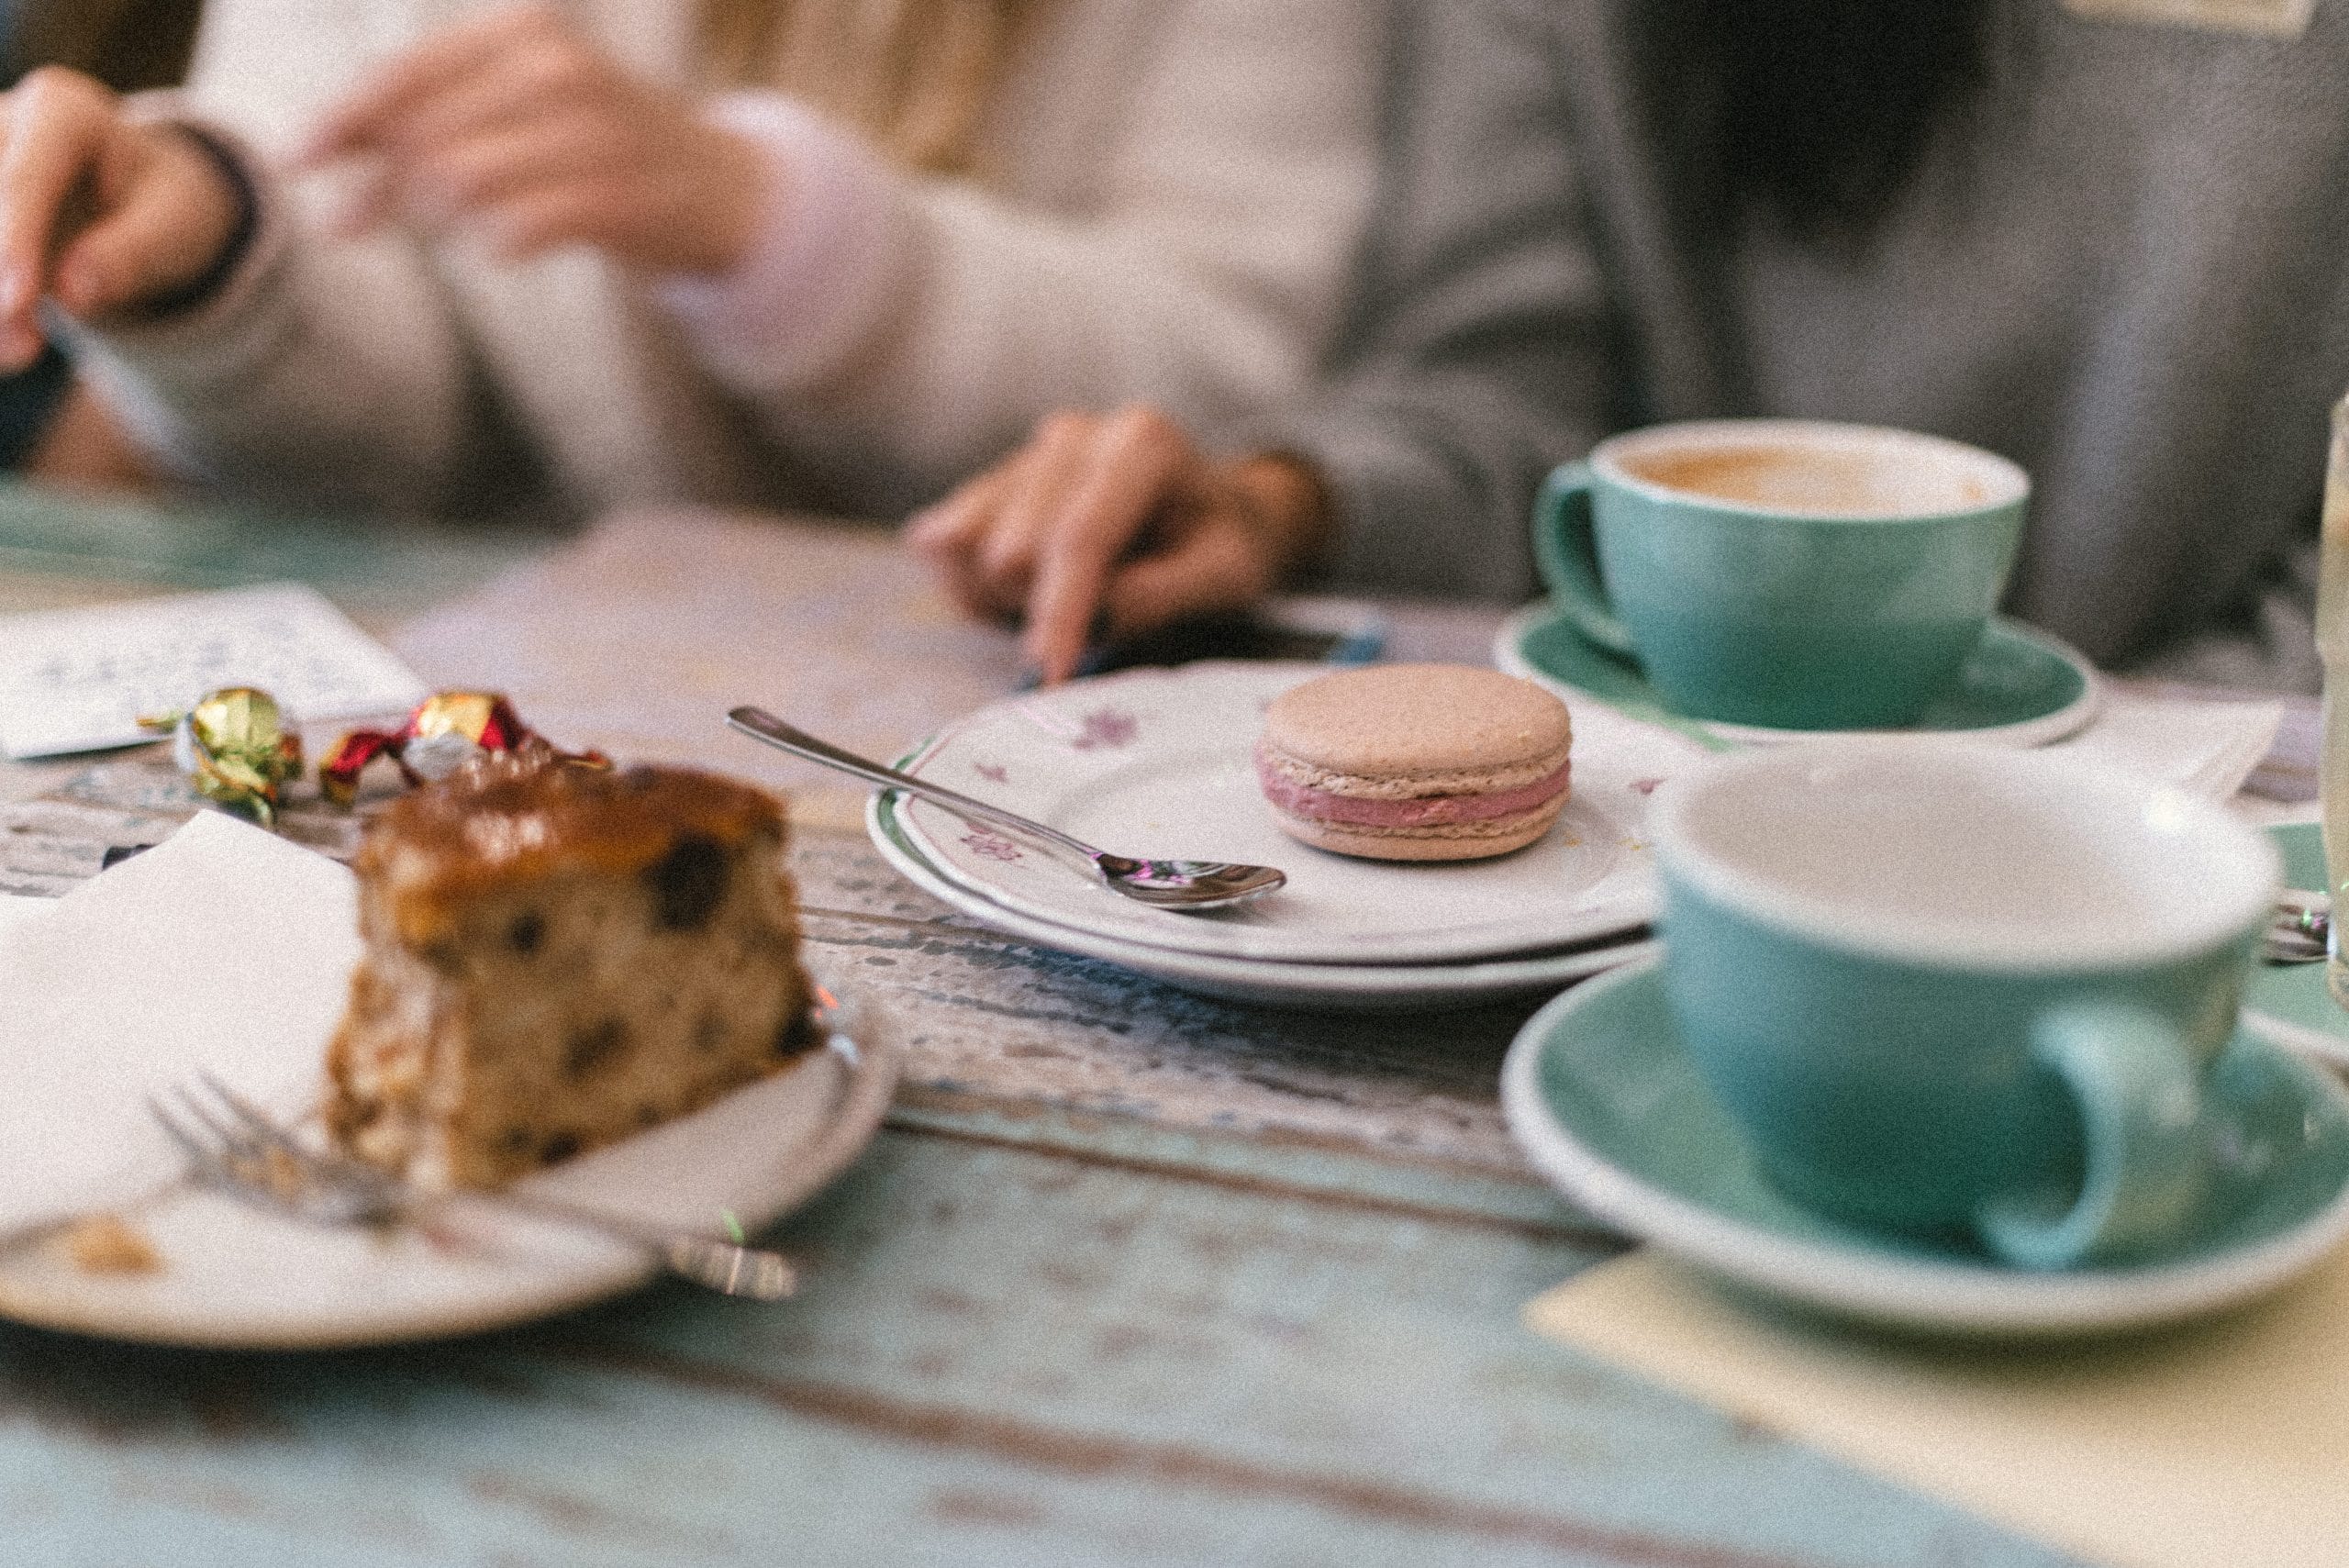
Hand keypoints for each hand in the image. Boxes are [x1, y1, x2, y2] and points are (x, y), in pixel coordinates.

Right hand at [0, 68, 243, 368]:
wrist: (146, 202)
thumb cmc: (165, 207)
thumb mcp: (172, 227)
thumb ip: (128, 255)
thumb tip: (73, 293)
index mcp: (62, 111)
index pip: (26, 177)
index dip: (13, 241)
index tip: (14, 303)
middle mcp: (3, 123)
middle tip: (20, 350)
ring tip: (14, 354)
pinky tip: (3, 350)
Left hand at [301, 3, 766, 273]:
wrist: (723, 183)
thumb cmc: (605, 141)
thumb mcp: (526, 95)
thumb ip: (442, 109)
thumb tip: (334, 140)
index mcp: (525, 31)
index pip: (409, 74)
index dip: (346, 119)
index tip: (299, 160)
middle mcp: (557, 70)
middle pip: (427, 134)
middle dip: (377, 185)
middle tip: (349, 224)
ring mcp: (594, 133)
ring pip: (464, 181)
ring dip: (433, 217)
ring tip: (440, 231)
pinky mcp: (622, 196)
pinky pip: (524, 225)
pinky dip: (497, 241)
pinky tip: (495, 249)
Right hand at [907, 406, 1329, 684]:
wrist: (1214, 511)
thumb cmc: (1223, 544)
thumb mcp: (1226, 575)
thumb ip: (1164, 594)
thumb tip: (1097, 615)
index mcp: (1140, 445)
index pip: (1079, 536)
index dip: (1059, 610)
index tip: (1051, 671)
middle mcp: (1075, 437)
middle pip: (1016, 546)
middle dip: (1040, 608)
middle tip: (1087, 637)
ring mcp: (1029, 455)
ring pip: (973, 546)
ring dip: (1005, 600)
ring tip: (1062, 610)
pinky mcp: (997, 482)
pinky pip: (950, 545)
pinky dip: (976, 586)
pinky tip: (1021, 597)